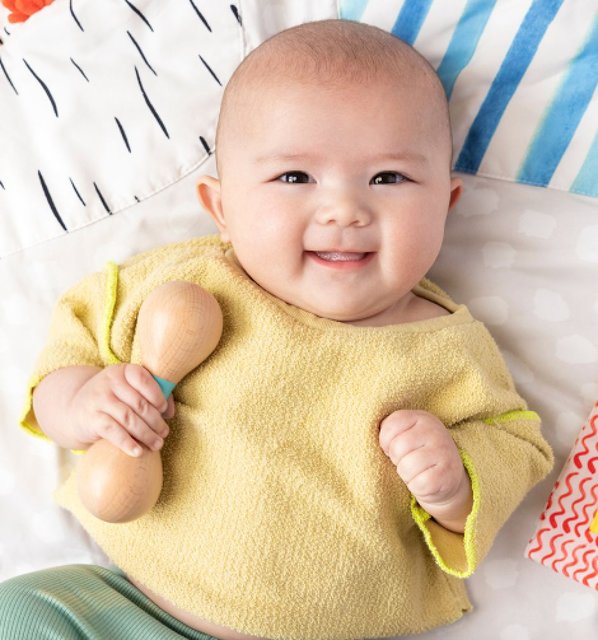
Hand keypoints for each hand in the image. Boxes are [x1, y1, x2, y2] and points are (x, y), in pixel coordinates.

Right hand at [69, 364, 174, 456]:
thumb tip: (170, 412)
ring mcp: (99, 400)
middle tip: (165, 433)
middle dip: (156, 421)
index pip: (144, 379)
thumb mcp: (128, 390)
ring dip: (146, 434)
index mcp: (122, 371)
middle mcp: (109, 382)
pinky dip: (128, 443)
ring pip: (129, 419)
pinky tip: (138, 452)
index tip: (165, 411)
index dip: (158, 396)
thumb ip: (152, 395)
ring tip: (157, 444)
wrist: (74, 408)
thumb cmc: (112, 399)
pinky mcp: (91, 419)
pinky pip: (113, 432)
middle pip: (139, 404)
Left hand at [379, 409, 471, 531]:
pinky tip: (424, 481)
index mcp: (421, 417)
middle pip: (397, 448)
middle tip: (407, 461)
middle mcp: (435, 431)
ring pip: (406, 468)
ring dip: (406, 475)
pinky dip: (416, 487)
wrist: (447, 478)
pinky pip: (419, 484)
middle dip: (396, 460)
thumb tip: (360, 433)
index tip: (392, 448)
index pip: (389, 427)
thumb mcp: (404, 435)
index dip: (385, 443)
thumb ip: (387, 430)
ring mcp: (445, 452)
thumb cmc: (416, 454)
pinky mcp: (448, 475)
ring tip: (415, 471)